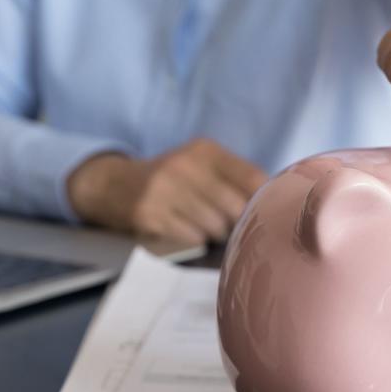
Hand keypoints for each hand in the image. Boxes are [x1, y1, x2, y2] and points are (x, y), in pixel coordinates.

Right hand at [66, 138, 266, 243]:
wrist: (113, 185)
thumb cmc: (171, 180)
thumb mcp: (200, 165)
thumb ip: (236, 178)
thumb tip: (277, 205)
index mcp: (205, 150)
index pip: (253, 178)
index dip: (262, 202)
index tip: (258, 213)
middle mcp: (185, 165)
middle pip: (236, 208)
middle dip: (237, 223)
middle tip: (228, 225)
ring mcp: (164, 189)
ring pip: (215, 227)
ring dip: (215, 235)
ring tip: (203, 227)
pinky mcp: (149, 214)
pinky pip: (191, 239)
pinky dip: (194, 241)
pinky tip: (184, 231)